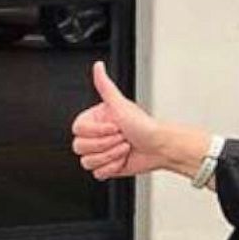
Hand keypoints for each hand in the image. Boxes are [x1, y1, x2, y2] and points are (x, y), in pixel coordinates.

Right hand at [71, 61, 168, 179]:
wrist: (160, 147)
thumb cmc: (145, 126)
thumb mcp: (121, 104)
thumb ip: (105, 86)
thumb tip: (98, 66)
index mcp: (96, 119)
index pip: (78, 130)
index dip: (96, 131)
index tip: (113, 126)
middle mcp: (97, 135)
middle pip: (80, 147)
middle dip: (105, 144)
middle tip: (121, 138)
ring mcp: (101, 151)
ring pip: (88, 161)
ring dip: (110, 156)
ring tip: (124, 148)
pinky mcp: (107, 166)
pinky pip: (97, 173)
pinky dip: (112, 168)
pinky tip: (122, 159)